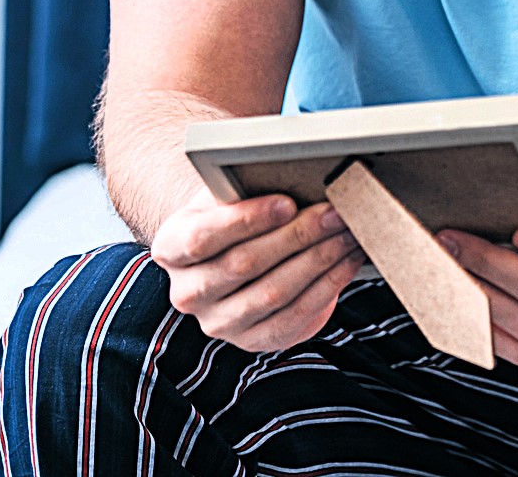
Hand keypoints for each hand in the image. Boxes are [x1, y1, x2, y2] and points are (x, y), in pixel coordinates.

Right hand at [150, 190, 363, 352]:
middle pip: (244, 265)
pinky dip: (326, 287)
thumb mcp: (222, 198)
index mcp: (170, 249)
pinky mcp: (252, 341)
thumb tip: (297, 176)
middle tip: (333, 213)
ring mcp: (219, 323)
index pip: (202, 238)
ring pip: (273, 293)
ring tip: (346, 233)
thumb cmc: (230, 216)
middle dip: (296, 236)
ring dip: (318, 261)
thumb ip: (242, 190)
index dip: (246, 220)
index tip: (287, 202)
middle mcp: (188, 293)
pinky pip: (294, 317)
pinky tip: (345, 262)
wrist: (228, 255)